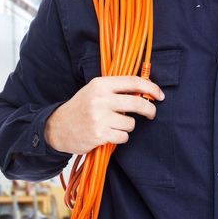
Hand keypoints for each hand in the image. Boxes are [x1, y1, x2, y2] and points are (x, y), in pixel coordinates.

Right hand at [45, 76, 163, 154]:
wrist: (58, 127)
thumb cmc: (81, 107)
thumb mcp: (95, 91)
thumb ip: (116, 89)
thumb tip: (145, 91)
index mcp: (100, 84)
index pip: (133, 82)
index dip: (150, 88)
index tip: (160, 95)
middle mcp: (100, 99)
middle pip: (136, 103)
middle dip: (149, 110)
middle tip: (151, 113)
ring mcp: (99, 117)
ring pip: (131, 123)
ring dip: (128, 126)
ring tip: (115, 125)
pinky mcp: (99, 134)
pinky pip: (123, 136)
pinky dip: (121, 136)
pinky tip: (109, 133)